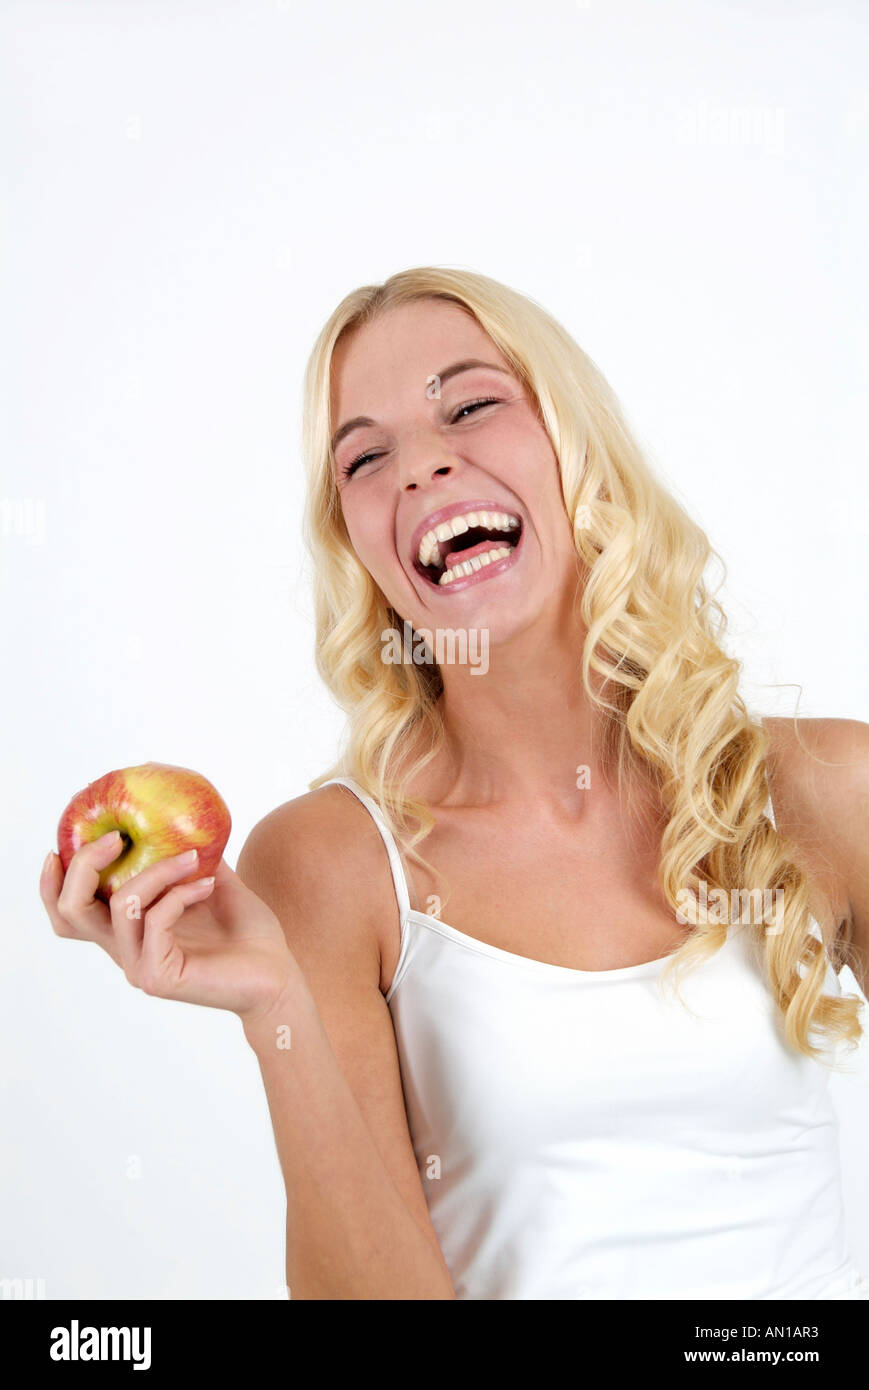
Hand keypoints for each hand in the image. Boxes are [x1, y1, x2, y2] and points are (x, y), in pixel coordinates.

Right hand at [39, 831, 297, 1024]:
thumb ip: (187, 855)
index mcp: (127, 930)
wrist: (277, 975)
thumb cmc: (247, 932)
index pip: (69, 913)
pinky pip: (155, 920)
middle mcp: (124, 950)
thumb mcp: (211, 880)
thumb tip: (176, 812)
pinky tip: (208, 886)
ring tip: (193, 857)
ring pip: (121, 905)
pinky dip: (180, 893)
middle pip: (71, 912)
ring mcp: (139, 965)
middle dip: (84, 865)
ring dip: (157, 870)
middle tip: (118, 838)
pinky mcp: (159, 975)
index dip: (52, 883)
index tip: (59, 846)